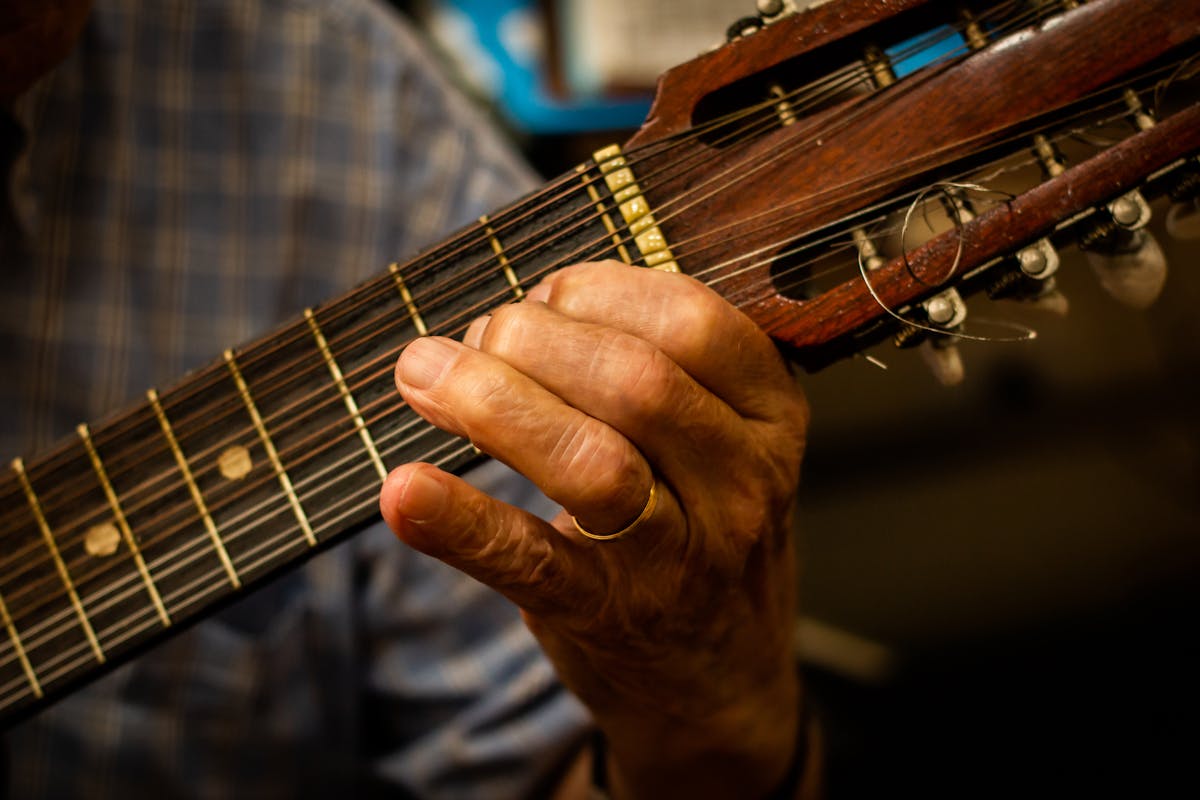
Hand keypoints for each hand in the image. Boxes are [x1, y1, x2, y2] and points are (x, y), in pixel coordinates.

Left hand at [379, 261, 809, 797]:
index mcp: (769, 417)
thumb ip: (653, 369)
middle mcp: (741, 484)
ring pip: (593, 463)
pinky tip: (404, 490)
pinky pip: (532, 561)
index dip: (602, 290)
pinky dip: (461, 522)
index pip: (696, 322)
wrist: (720, 681)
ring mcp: (679, 557)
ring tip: (425, 376)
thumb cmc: (700, 528)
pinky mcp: (607, 614)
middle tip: (476, 338)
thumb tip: (525, 306)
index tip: (543, 294)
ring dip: (493, 404)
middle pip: (638, 382)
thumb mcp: (716, 442)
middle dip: (535, 339)